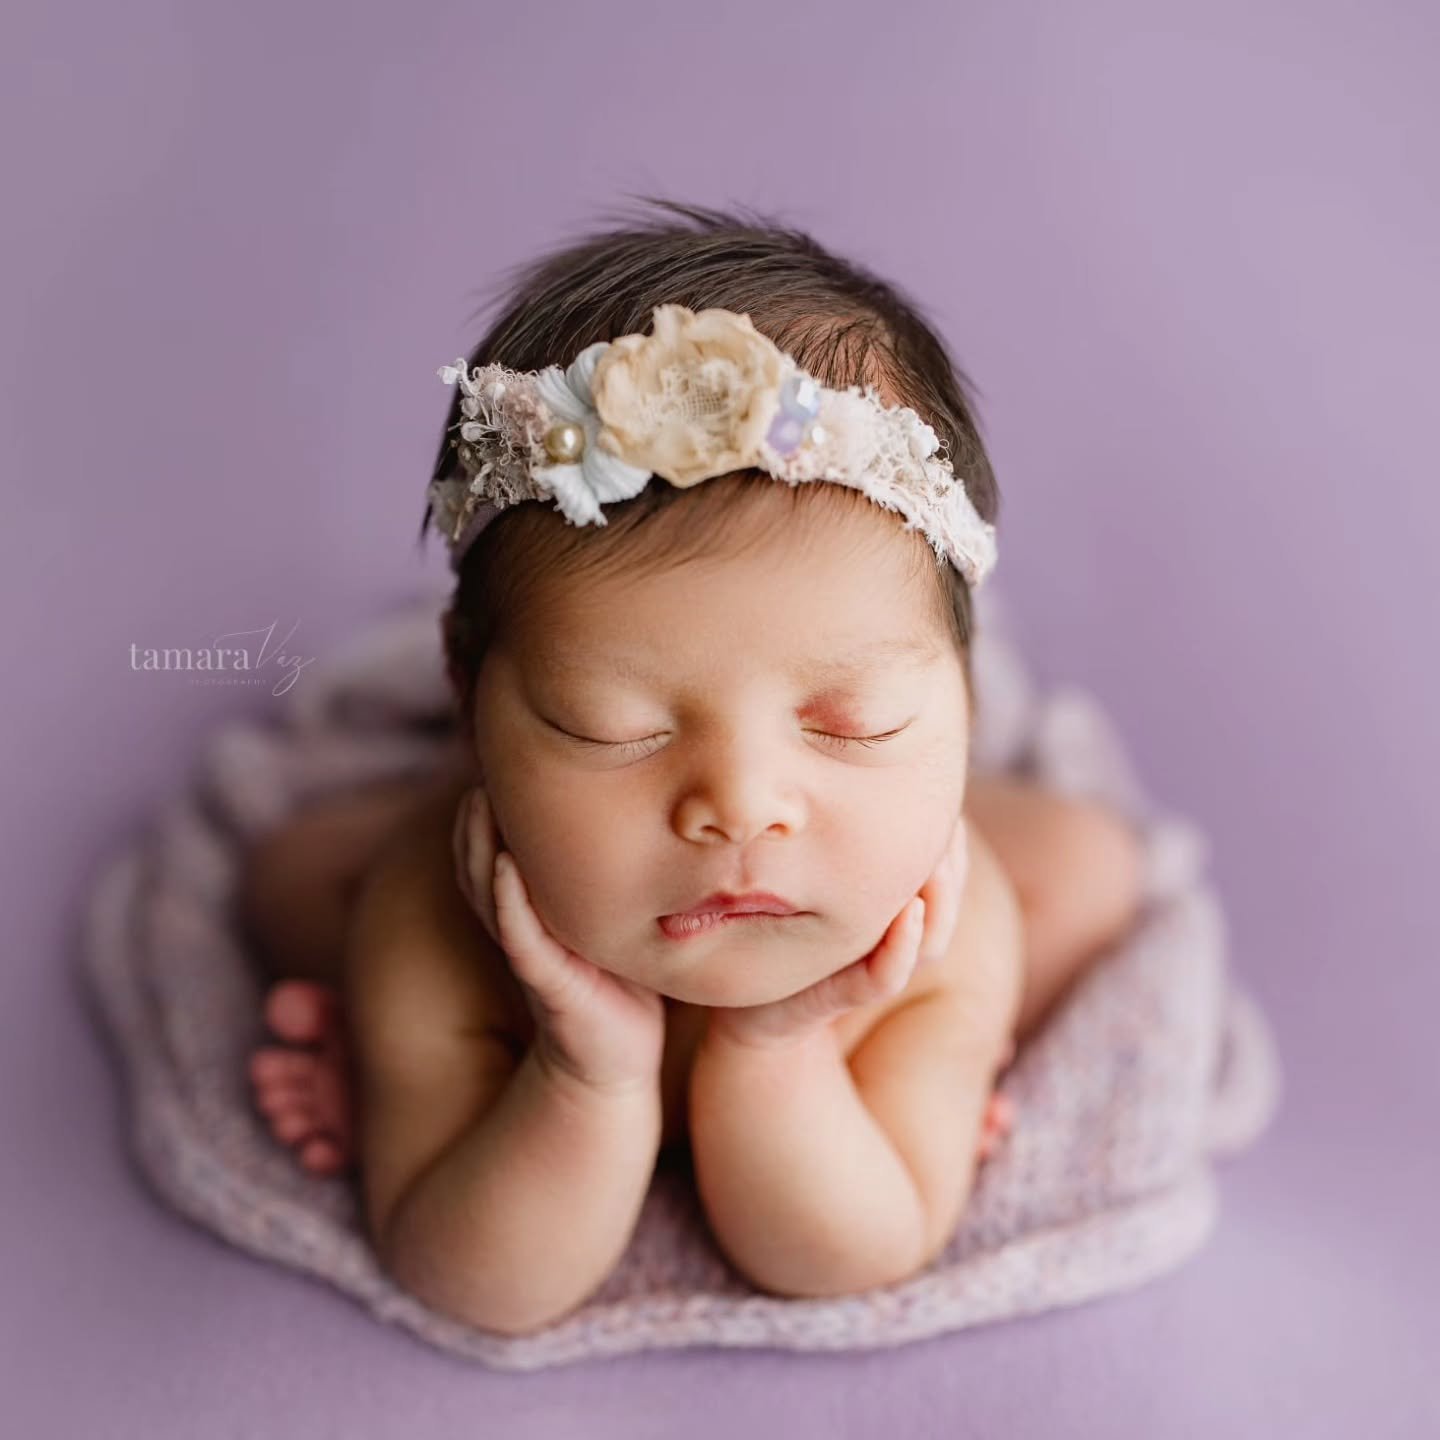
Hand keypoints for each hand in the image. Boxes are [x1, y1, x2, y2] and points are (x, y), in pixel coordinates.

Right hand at [452, 785, 666, 1093]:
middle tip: (482, 761)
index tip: (503, 747)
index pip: (501, 841)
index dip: (495, 800)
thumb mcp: (617, 909)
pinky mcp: (546, 982)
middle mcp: (523, 920)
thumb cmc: (625, 975)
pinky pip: (519, 937)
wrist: (623, 1055)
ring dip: (480, 846)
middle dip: (477, 813)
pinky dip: (507, 902)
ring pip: (489, 890)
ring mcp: (531, 950)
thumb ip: (614, 863)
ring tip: (478, 801)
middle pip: (481, 856)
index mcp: (536, 900)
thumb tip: (646, 798)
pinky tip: (506, 868)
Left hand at [708, 814, 970, 1049]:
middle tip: (951, 826)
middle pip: (944, 906)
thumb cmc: (775, 926)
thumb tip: (862, 765)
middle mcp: (888, 942)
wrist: (742, 1004)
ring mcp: (866, 969)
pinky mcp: (837, 996)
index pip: (944, 878)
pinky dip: (900, 948)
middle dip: (952, 869)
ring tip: (938, 863)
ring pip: (926, 942)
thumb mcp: (804, 871)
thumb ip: (834, 838)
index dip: (954, 848)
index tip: (949, 807)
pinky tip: (910, 912)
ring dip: (939, 903)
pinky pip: (880, 977)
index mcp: (889, 911)